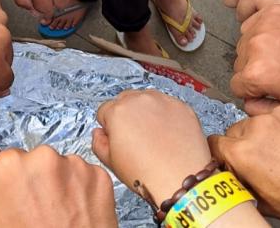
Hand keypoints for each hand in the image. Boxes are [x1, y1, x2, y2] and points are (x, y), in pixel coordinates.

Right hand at [0, 146, 117, 227]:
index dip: (13, 185)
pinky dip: (83, 192)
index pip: (10, 162)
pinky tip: (75, 216)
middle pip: (37, 162)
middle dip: (38, 182)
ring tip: (58, 218)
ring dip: (61, 185)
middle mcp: (44, 157)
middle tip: (38, 215)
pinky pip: (86, 178)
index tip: (18, 205)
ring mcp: (76, 167)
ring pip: (63, 168)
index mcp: (11, 165)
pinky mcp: (101, 178)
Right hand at [92, 90, 208, 203]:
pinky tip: (169, 135)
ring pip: (147, 99)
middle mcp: (139, 100)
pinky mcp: (182, 106)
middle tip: (135, 137)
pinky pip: (168, 106)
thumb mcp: (111, 163)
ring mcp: (163, 101)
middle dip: (126, 115)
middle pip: (125, 100)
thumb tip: (99, 133)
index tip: (117, 137)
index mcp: (118, 112)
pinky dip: (166, 116)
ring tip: (153, 136)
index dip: (108, 126)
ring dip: (146, 112)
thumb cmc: (146, 174)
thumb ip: (98, 143)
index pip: (104, 110)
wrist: (181, 179)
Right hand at [232, 5, 279, 113]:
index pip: (236, 85)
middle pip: (239, 64)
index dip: (252, 91)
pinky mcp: (272, 12)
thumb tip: (249, 102)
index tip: (264, 88)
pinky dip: (261, 32)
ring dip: (257, 51)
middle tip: (278, 72)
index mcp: (258, 73)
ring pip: (244, 44)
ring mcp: (263, 26)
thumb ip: (263, 109)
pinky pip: (253, 25)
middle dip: (255, 70)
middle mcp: (255, 47)